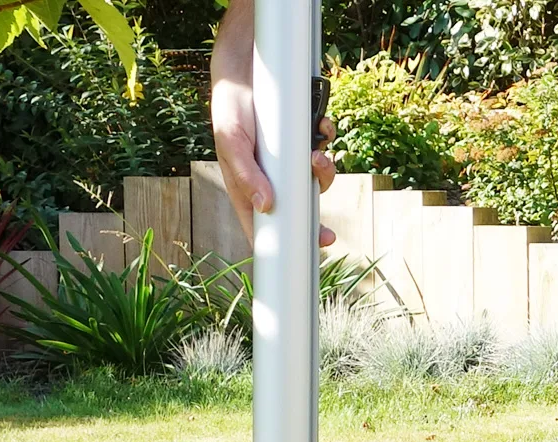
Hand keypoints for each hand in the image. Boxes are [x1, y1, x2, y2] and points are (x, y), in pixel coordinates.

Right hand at [211, 0, 336, 246]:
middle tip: (327, 232)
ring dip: (323, 171)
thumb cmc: (230, 108)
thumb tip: (266, 205)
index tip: (298, 258)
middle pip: (298, 207)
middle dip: (314, 214)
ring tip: (318, 156)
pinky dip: (326, 136)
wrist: (245, 67)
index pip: (264, 226)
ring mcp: (290, 156)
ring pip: (316, 177)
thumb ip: (245, 174)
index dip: (284, 245)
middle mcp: (272, 175)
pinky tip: (321, 126)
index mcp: (248, 186)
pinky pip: (324, 143)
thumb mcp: (231, 141)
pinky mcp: (304, 134)